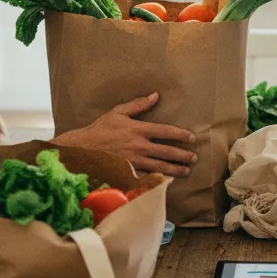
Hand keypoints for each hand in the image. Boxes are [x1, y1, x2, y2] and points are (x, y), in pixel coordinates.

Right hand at [57, 93, 197, 177]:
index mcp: (138, 130)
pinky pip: (147, 178)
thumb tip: (155, 95)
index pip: (165, 131)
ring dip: (175, 169)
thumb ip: (138, 105)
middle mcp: (139, 147)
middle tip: (194, 158)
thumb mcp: (117, 112)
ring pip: (160, 167)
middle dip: (182, 155)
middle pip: (167, 152)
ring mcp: (134, 162)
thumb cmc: (100, 129)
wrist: (82, 149)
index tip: (191, 138)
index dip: (180, 134)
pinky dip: (159, 180)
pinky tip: (168, 182)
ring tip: (186, 171)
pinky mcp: (128, 173)